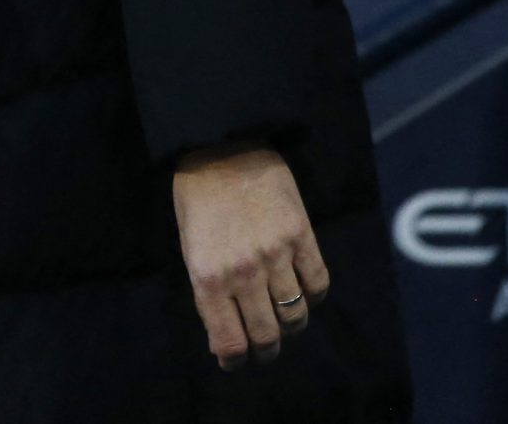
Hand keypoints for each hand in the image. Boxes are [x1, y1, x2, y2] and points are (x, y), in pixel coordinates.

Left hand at [172, 144, 329, 368]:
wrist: (221, 146)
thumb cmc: (197, 197)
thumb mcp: (189, 247)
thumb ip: (207, 290)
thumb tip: (223, 332)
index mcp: (207, 277)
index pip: (229, 341)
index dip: (234, 360)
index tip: (235, 361)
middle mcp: (243, 273)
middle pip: (267, 335)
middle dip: (265, 351)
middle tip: (263, 349)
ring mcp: (276, 255)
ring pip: (296, 315)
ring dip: (290, 327)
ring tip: (283, 323)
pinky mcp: (301, 236)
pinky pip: (318, 283)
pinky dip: (314, 296)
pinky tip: (303, 293)